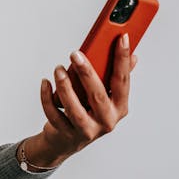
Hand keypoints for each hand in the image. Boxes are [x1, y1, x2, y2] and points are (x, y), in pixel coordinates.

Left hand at [25, 33, 137, 166]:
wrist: (66, 141)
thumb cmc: (88, 112)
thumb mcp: (105, 96)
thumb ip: (116, 77)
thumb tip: (133, 56)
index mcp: (119, 107)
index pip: (123, 81)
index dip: (122, 59)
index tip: (121, 38)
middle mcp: (106, 120)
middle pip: (98, 96)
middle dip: (87, 74)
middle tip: (75, 55)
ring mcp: (87, 130)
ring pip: (75, 109)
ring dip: (65, 87)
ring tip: (58, 69)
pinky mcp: (66, 134)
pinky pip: (54, 115)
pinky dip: (47, 98)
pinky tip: (45, 82)